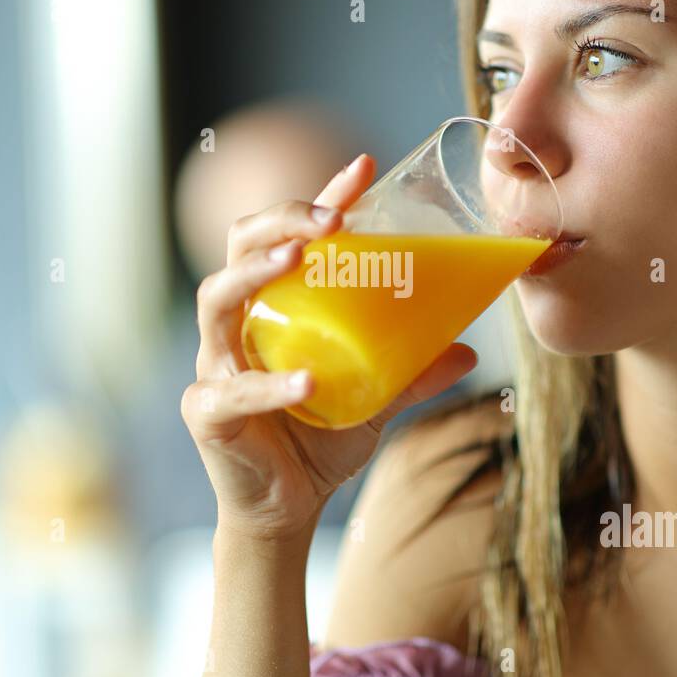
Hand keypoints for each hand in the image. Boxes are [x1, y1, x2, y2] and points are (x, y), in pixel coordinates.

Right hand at [181, 154, 478, 542]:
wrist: (286, 509)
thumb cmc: (319, 441)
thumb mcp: (376, 399)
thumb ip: (412, 372)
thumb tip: (470, 350)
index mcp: (273, 307)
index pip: (290, 236)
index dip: (322, 199)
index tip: (364, 168)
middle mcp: (237, 324)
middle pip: (240, 247)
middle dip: (282, 221)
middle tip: (332, 219)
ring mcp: (215, 364)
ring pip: (217, 299)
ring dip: (257, 272)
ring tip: (299, 259)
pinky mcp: (206, 412)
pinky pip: (232, 390)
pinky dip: (269, 384)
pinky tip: (305, 381)